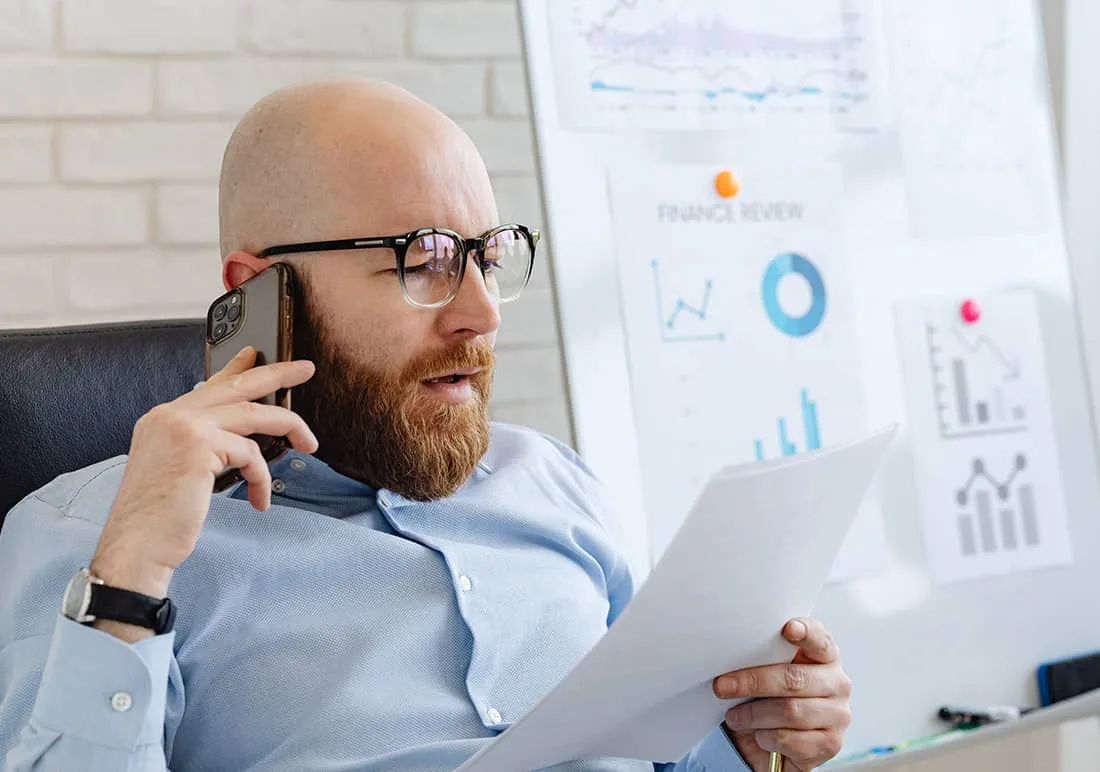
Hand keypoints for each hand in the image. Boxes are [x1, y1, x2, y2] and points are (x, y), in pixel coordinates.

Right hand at [91, 347, 316, 601]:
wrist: (137, 546)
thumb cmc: (160, 519)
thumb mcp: (180, 470)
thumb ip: (202, 445)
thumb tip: (243, 437)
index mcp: (162, 419)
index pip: (209, 385)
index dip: (237, 368)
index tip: (256, 355)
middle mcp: (170, 415)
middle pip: (236, 386)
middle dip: (276, 374)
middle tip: (305, 369)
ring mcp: (184, 426)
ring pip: (253, 414)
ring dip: (289, 427)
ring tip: (309, 444)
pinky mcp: (199, 445)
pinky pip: (251, 453)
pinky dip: (262, 478)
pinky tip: (259, 500)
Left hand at [713, 618, 850, 770]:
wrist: (782, 743)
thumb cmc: (774, 697)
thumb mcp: (771, 671)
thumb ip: (765, 656)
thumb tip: (731, 650)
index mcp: (826, 656)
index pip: (819, 640)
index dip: (806, 632)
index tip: (788, 628)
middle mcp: (837, 683)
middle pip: (794, 679)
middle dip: (753, 682)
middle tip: (722, 686)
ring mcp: (837, 715)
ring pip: (789, 711)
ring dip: (753, 714)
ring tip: (734, 716)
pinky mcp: (829, 744)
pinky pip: (789, 739)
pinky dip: (766, 737)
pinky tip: (758, 735)